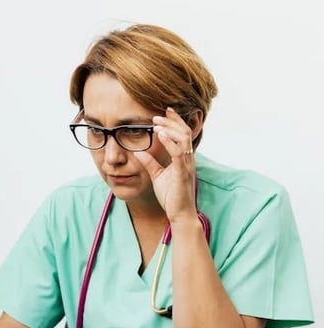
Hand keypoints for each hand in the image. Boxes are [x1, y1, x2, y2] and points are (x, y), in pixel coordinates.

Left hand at [134, 107, 198, 222]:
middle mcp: (188, 159)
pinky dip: (169, 142)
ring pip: (183, 139)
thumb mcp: (157, 176)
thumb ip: (150, 163)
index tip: (164, 112)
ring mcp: (186, 165)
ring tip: (156, 123)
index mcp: (183, 158)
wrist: (179, 215)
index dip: (174, 121)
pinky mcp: (182, 174)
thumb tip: (138, 152)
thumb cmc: (171, 197)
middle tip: (157, 115)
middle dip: (171, 121)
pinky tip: (160, 135)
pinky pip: (178, 153)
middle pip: (184, 132)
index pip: (182, 134)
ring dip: (169, 128)